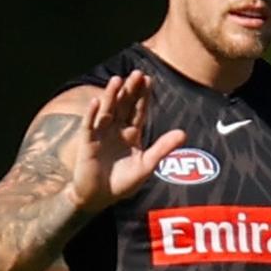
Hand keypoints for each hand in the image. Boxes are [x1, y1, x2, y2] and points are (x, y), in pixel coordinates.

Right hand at [67, 71, 186, 211]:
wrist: (99, 197)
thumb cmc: (123, 182)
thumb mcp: (147, 165)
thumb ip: (163, 148)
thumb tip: (183, 133)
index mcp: (131, 133)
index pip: (139, 110)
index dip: (143, 96)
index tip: (150, 80)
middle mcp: (116, 129)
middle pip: (124, 105)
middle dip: (130, 90)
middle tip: (138, 73)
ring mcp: (100, 134)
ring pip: (107, 110)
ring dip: (110, 95)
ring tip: (117, 80)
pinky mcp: (87, 143)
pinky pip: (89, 126)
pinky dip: (91, 114)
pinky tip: (95, 102)